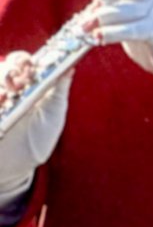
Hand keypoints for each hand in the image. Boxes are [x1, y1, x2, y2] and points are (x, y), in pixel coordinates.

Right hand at [0, 53, 70, 202]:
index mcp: (25, 85)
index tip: (28, 66)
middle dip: (8, 72)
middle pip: (1, 69)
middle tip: (17, 83)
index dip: (22, 60)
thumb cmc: (39, 140)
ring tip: (5, 97)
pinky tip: (1, 106)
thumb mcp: (53, 115)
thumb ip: (58, 92)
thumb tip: (71, 67)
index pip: (20, 62)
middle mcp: (5, 91)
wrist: (18, 167)